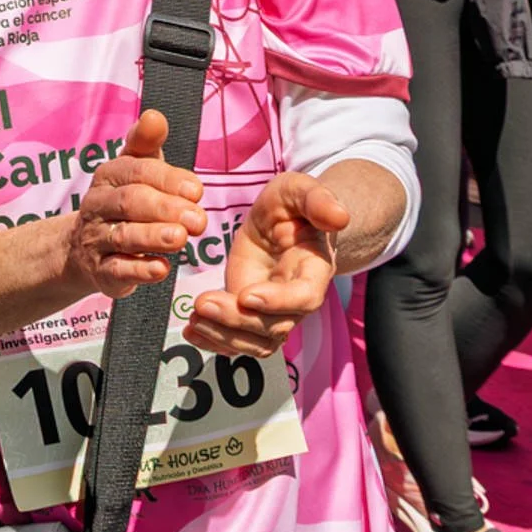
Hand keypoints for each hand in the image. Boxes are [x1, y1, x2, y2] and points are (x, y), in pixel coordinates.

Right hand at [64, 110, 207, 297]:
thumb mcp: (135, 170)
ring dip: (152, 237)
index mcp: (108, 176)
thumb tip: (154, 115)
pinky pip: (117, 270)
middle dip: (164, 209)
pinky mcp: (100, 272)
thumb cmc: (124, 203)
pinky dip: (139, 270)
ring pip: (122, 236)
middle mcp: (97, 206)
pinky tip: (161, 269)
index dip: (167, 180)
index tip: (197, 190)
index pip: (137, 172)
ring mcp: (96, 240)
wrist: (84, 249)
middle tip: (199, 220)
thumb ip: (146, 144)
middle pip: (129, 203)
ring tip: (181, 239)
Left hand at [184, 171, 348, 357]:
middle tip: (202, 304)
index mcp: (315, 269)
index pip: (304, 296)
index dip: (278, 301)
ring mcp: (275, 310)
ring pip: (257, 341)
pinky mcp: (251, 313)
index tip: (247, 295)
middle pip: (275, 326)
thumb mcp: (300, 190)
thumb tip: (340, 216)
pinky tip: (192, 331)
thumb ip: (318, 199)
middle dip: (237, 320)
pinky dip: (215, 341)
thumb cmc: (293, 205)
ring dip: (223, 336)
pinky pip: (239, 340)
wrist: (284, 221)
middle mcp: (298, 297)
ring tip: (193, 320)